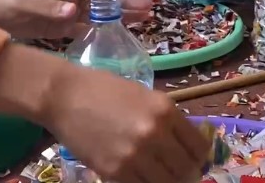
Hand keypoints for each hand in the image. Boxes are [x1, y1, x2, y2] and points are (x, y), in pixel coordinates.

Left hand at [0, 0, 152, 38]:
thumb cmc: (0, 0)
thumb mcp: (21, 3)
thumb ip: (47, 8)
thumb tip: (75, 12)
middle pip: (102, 0)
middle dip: (125, 3)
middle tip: (151, 8)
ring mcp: (63, 14)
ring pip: (97, 15)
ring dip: (119, 17)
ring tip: (142, 19)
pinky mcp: (56, 29)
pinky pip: (83, 29)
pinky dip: (99, 32)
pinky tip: (115, 35)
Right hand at [44, 64, 210, 182]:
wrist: (64, 96)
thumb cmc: (104, 90)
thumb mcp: (145, 97)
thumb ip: (167, 120)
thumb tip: (187, 145)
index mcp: (166, 111)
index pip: (199, 147)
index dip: (200, 158)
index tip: (194, 161)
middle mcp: (155, 134)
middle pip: (187, 170)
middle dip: (187, 175)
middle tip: (179, 174)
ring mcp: (135, 155)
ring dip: (167, 182)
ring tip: (158, 175)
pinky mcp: (115, 172)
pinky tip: (140, 177)